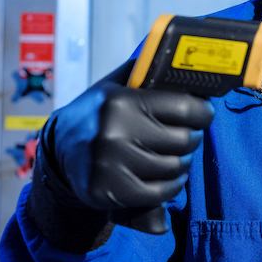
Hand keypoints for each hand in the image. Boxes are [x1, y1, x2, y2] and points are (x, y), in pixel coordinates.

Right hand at [35, 59, 213, 215]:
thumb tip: (190, 69)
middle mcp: (114, 132)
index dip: (202, 113)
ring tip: (171, 155)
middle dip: (192, 139)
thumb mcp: (117, 84)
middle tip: (184, 137)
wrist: (59, 149)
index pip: (185, 108)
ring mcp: (111, 165)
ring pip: (176, 168)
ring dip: (182, 163)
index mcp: (121, 102)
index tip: (202, 114)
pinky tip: (163, 177)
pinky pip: (162, 192)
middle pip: (185, 141)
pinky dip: (171, 186)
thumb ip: (149, 73)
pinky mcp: (109, 191)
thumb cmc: (99, 114)